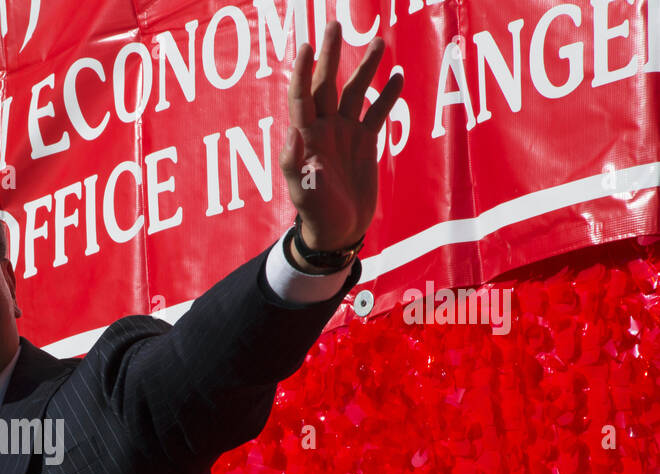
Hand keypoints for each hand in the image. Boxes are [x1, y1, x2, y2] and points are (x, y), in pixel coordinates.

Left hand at [280, 21, 403, 252]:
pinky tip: (398, 76)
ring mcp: (345, 133)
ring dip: (365, 68)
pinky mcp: (365, 142)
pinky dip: (387, 95)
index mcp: (306, 136)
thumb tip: (293, 134)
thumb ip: (294, 164)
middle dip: (330, 56)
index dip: (303, 71)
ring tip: (379, 42)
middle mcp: (324, 128)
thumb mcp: (302, 192)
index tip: (306, 45)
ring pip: (355, 92)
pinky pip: (377, 113)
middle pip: (327, 84)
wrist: (337, 230)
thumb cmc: (315, 212)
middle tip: (334, 25)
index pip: (302, 96)